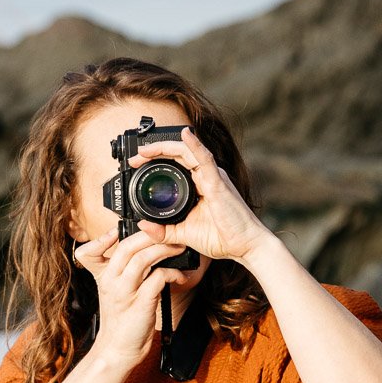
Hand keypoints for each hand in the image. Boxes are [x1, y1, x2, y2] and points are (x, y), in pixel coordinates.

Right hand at [74, 225, 189, 369]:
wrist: (118, 349)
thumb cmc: (121, 319)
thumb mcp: (115, 291)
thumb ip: (124, 271)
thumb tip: (147, 250)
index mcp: (103, 277)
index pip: (91, 251)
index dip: (103, 238)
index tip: (121, 231)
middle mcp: (110, 282)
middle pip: (126, 247)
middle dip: (149, 235)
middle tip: (168, 232)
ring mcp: (124, 293)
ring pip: (142, 259)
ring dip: (164, 250)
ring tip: (179, 248)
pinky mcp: (140, 304)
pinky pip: (157, 279)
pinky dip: (172, 273)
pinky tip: (179, 276)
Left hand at [128, 127, 270, 262]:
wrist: (245, 247)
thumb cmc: (222, 238)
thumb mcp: (183, 235)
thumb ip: (163, 231)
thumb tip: (143, 225)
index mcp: (200, 185)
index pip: (175, 164)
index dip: (156, 160)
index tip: (137, 165)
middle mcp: (207, 176)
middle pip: (178, 154)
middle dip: (155, 152)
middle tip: (136, 157)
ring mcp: (213, 177)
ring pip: (188, 151)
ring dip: (165, 147)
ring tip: (146, 149)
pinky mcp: (218, 183)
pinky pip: (205, 159)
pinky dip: (195, 145)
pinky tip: (185, 135)